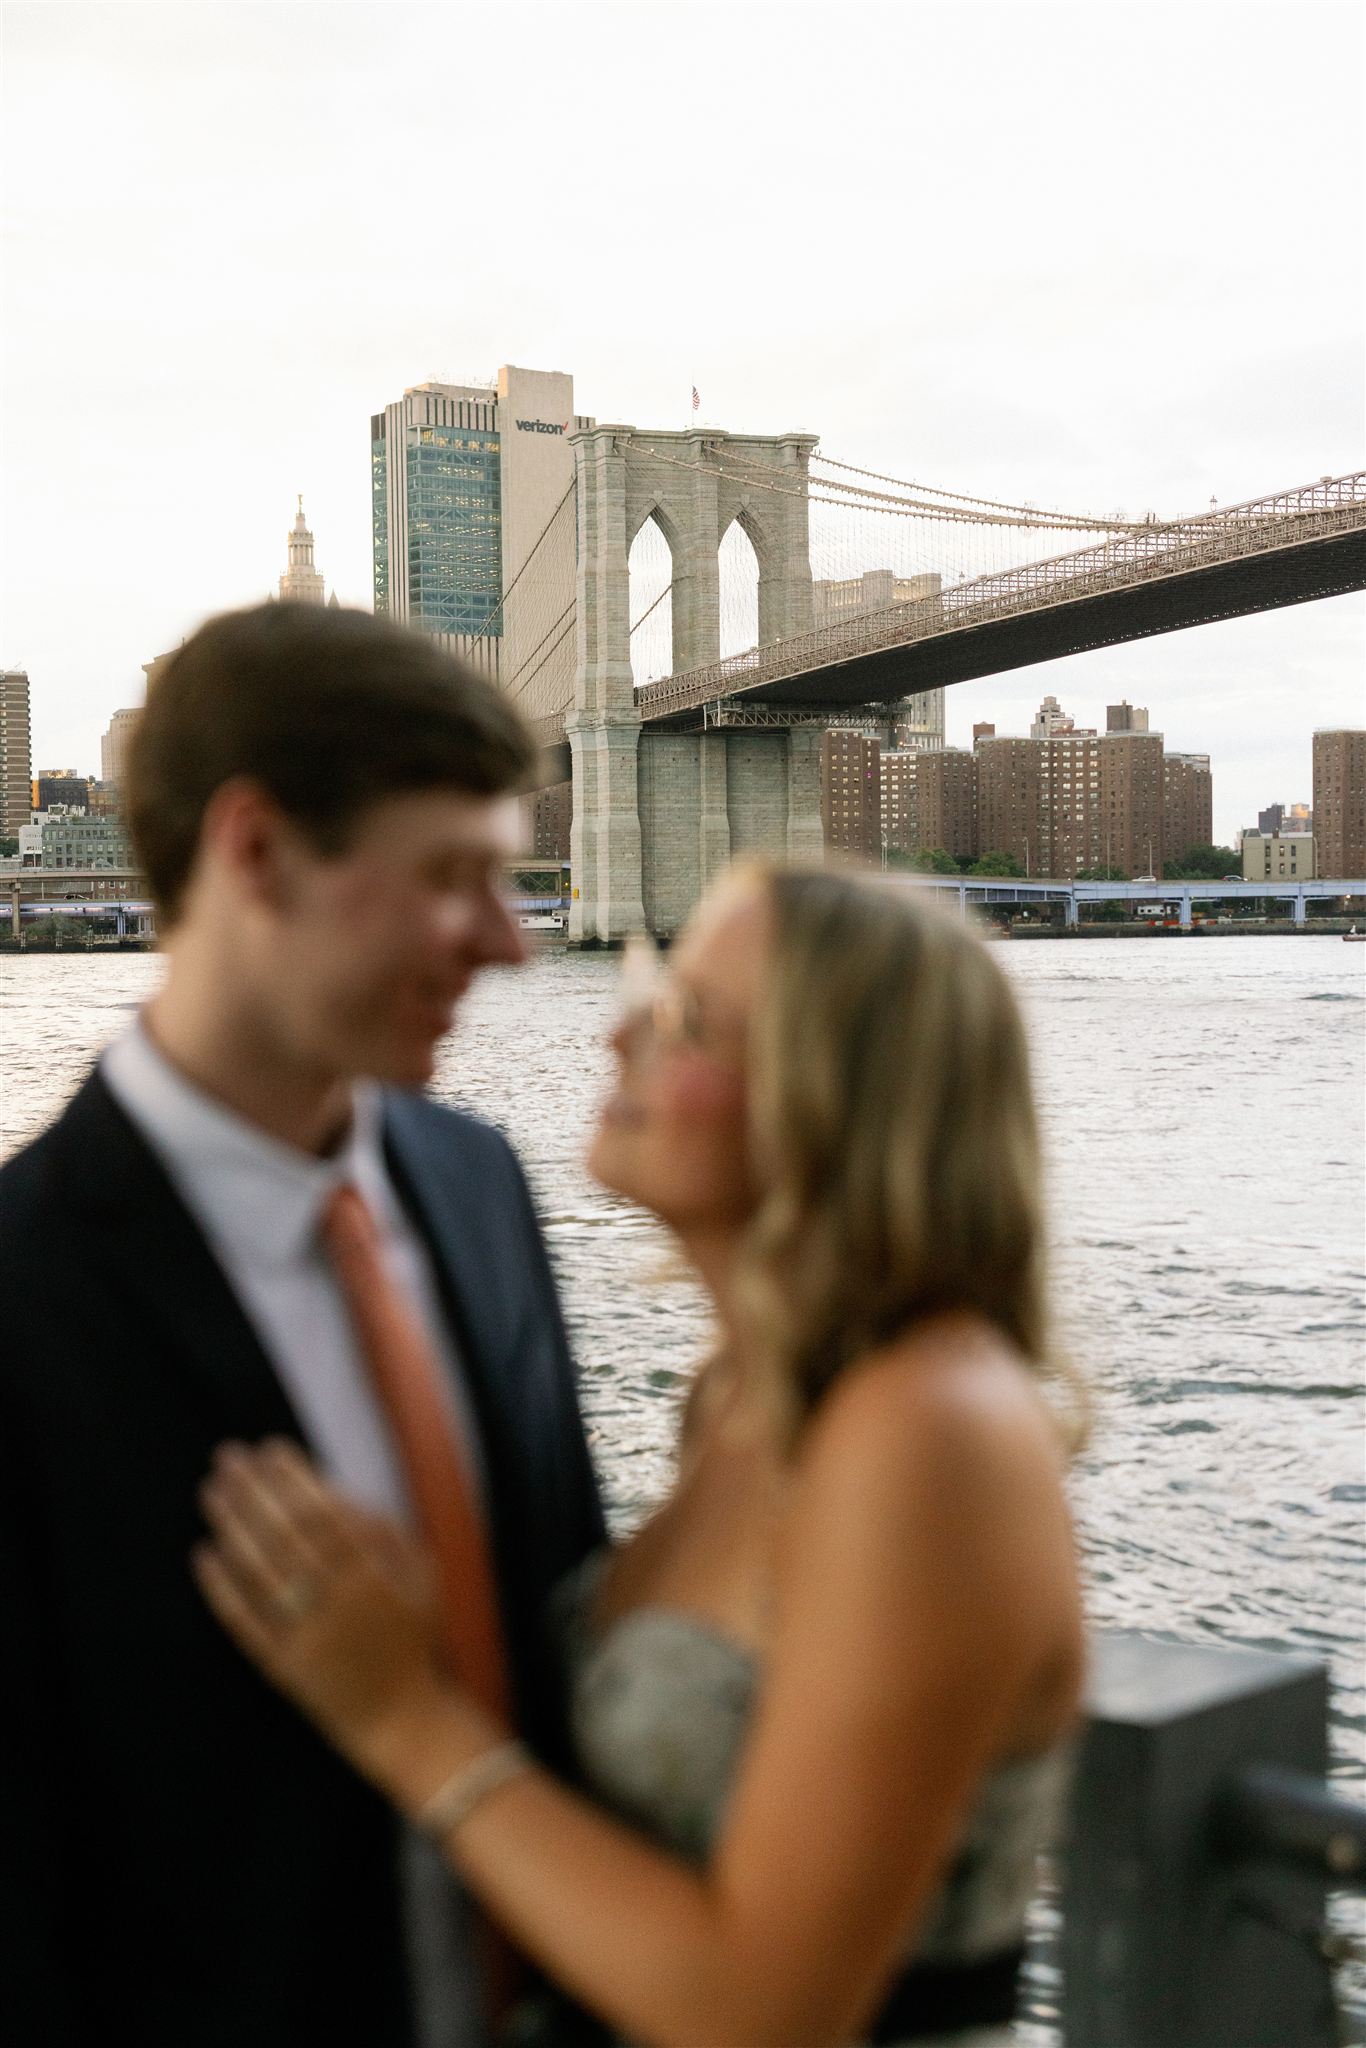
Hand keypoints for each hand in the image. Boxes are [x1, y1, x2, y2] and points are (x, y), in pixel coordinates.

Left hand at [194, 1440, 461, 1787]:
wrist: (402, 1721)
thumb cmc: (413, 1642)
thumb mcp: (423, 1583)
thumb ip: (391, 1536)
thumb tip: (346, 1496)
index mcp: (375, 1578)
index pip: (326, 1516)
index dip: (296, 1480)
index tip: (271, 1449)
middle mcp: (338, 1604)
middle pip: (287, 1537)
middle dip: (256, 1491)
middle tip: (228, 1457)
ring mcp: (306, 1637)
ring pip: (262, 1573)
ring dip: (233, 1528)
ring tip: (213, 1490)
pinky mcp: (282, 1668)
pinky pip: (245, 1623)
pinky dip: (223, 1588)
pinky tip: (205, 1553)